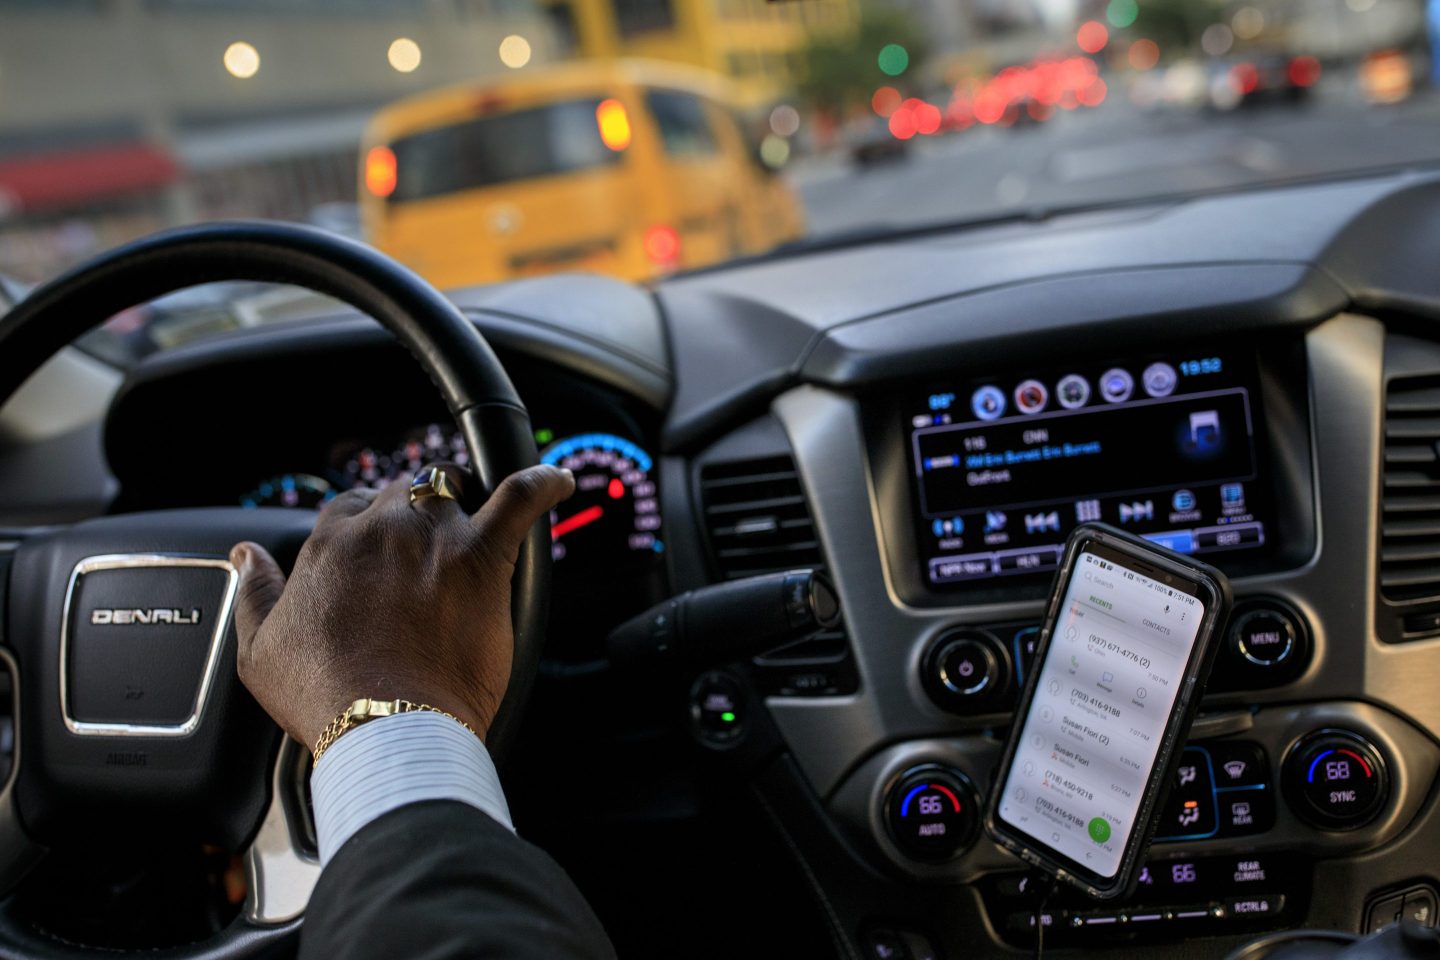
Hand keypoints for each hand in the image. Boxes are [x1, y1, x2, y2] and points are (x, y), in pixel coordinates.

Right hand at [229, 464, 573, 751]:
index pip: (352, 508)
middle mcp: (382, 528)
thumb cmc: (324, 695)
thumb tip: (246, 554)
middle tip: (424, 558)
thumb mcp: (260, 650)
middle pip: (403, 496)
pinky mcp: (483, 557)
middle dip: (414, 517)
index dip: (369, 529)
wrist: (385, 726)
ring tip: (471, 531)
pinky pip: (519, 500)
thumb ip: (255, 592)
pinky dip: (542, 484)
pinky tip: (556, 480)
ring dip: (461, 507)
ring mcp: (435, 537)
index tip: (377, 556)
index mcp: (330, 544)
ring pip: (452, 493)